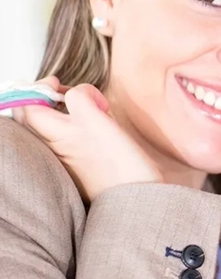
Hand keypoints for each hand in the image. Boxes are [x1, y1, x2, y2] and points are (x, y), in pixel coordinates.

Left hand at [12, 78, 161, 200]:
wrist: (136, 196)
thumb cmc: (118, 162)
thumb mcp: (97, 119)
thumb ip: (81, 97)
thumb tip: (80, 92)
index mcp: (56, 134)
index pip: (27, 106)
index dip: (38, 88)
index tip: (57, 82)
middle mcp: (57, 146)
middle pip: (38, 116)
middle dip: (50, 99)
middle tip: (70, 93)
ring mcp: (70, 156)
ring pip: (57, 125)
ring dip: (69, 111)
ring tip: (93, 109)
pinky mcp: (85, 163)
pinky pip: (74, 138)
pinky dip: (82, 126)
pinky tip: (101, 127)